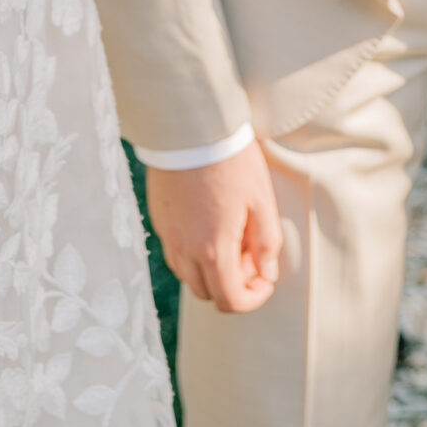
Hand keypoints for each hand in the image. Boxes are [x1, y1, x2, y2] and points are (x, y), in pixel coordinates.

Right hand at [145, 142, 283, 313]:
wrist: (191, 125)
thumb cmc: (230, 159)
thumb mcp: (261, 200)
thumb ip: (267, 243)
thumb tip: (267, 273)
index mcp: (214, 248)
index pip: (230, 300)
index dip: (253, 298)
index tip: (265, 278)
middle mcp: (186, 249)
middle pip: (208, 293)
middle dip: (233, 284)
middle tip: (249, 253)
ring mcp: (169, 235)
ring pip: (189, 276)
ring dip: (211, 271)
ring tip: (230, 237)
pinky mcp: (159, 220)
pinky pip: (176, 254)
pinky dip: (194, 254)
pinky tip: (209, 225)